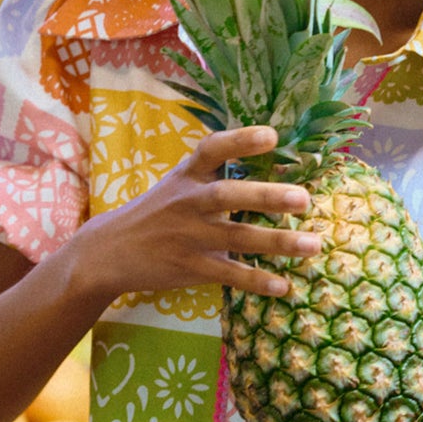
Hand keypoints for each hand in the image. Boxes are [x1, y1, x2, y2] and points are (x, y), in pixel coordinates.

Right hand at [75, 126, 320, 303]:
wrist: (109, 251)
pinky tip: (282, 286)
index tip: (272, 135)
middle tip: (304, 199)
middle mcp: (188, 202)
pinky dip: (255, 281)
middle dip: (266, 197)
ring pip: (236, 238)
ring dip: (276, 242)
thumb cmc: (156, 212)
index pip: (212, 149)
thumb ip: (216, 175)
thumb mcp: (178, 183)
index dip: (241, 140)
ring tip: (312, 245)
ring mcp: (188, 236)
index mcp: (187, 175)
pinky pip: (227, 275)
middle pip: (227, 196)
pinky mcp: (189, 267)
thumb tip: (275, 163)